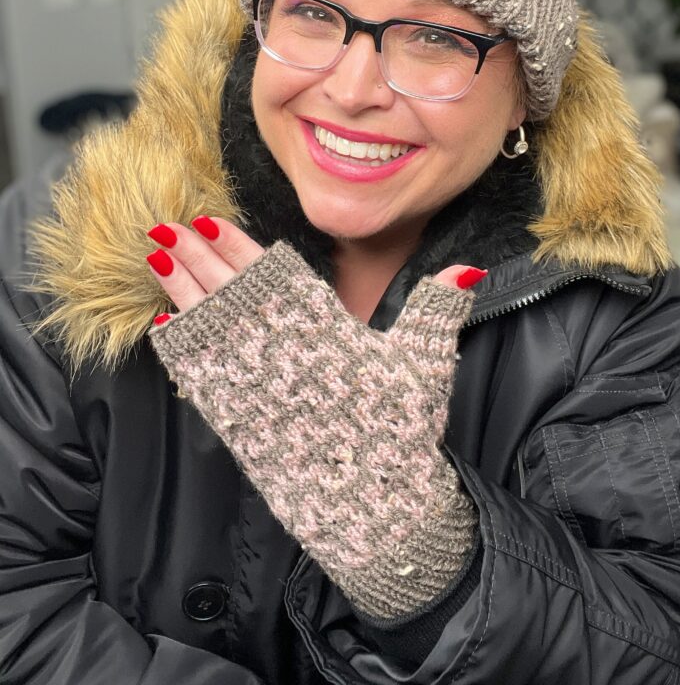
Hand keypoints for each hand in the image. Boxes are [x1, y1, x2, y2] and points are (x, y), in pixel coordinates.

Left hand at [144, 227, 485, 617]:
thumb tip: (466, 268)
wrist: (375, 511)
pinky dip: (181, 351)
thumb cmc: (401, 435)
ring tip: (158, 258)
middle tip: (169, 227)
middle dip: (199, 258)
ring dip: (181, 291)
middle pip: (232, 295)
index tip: (214, 223)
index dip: (242, 248)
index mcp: (327, 333)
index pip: (275, 277)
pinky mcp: (238, 425)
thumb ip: (438, 309)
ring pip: (210, 329)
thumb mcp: (425, 366)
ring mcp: (255, 389)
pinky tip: (165, 327)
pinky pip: (199, 378)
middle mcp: (284, 355)